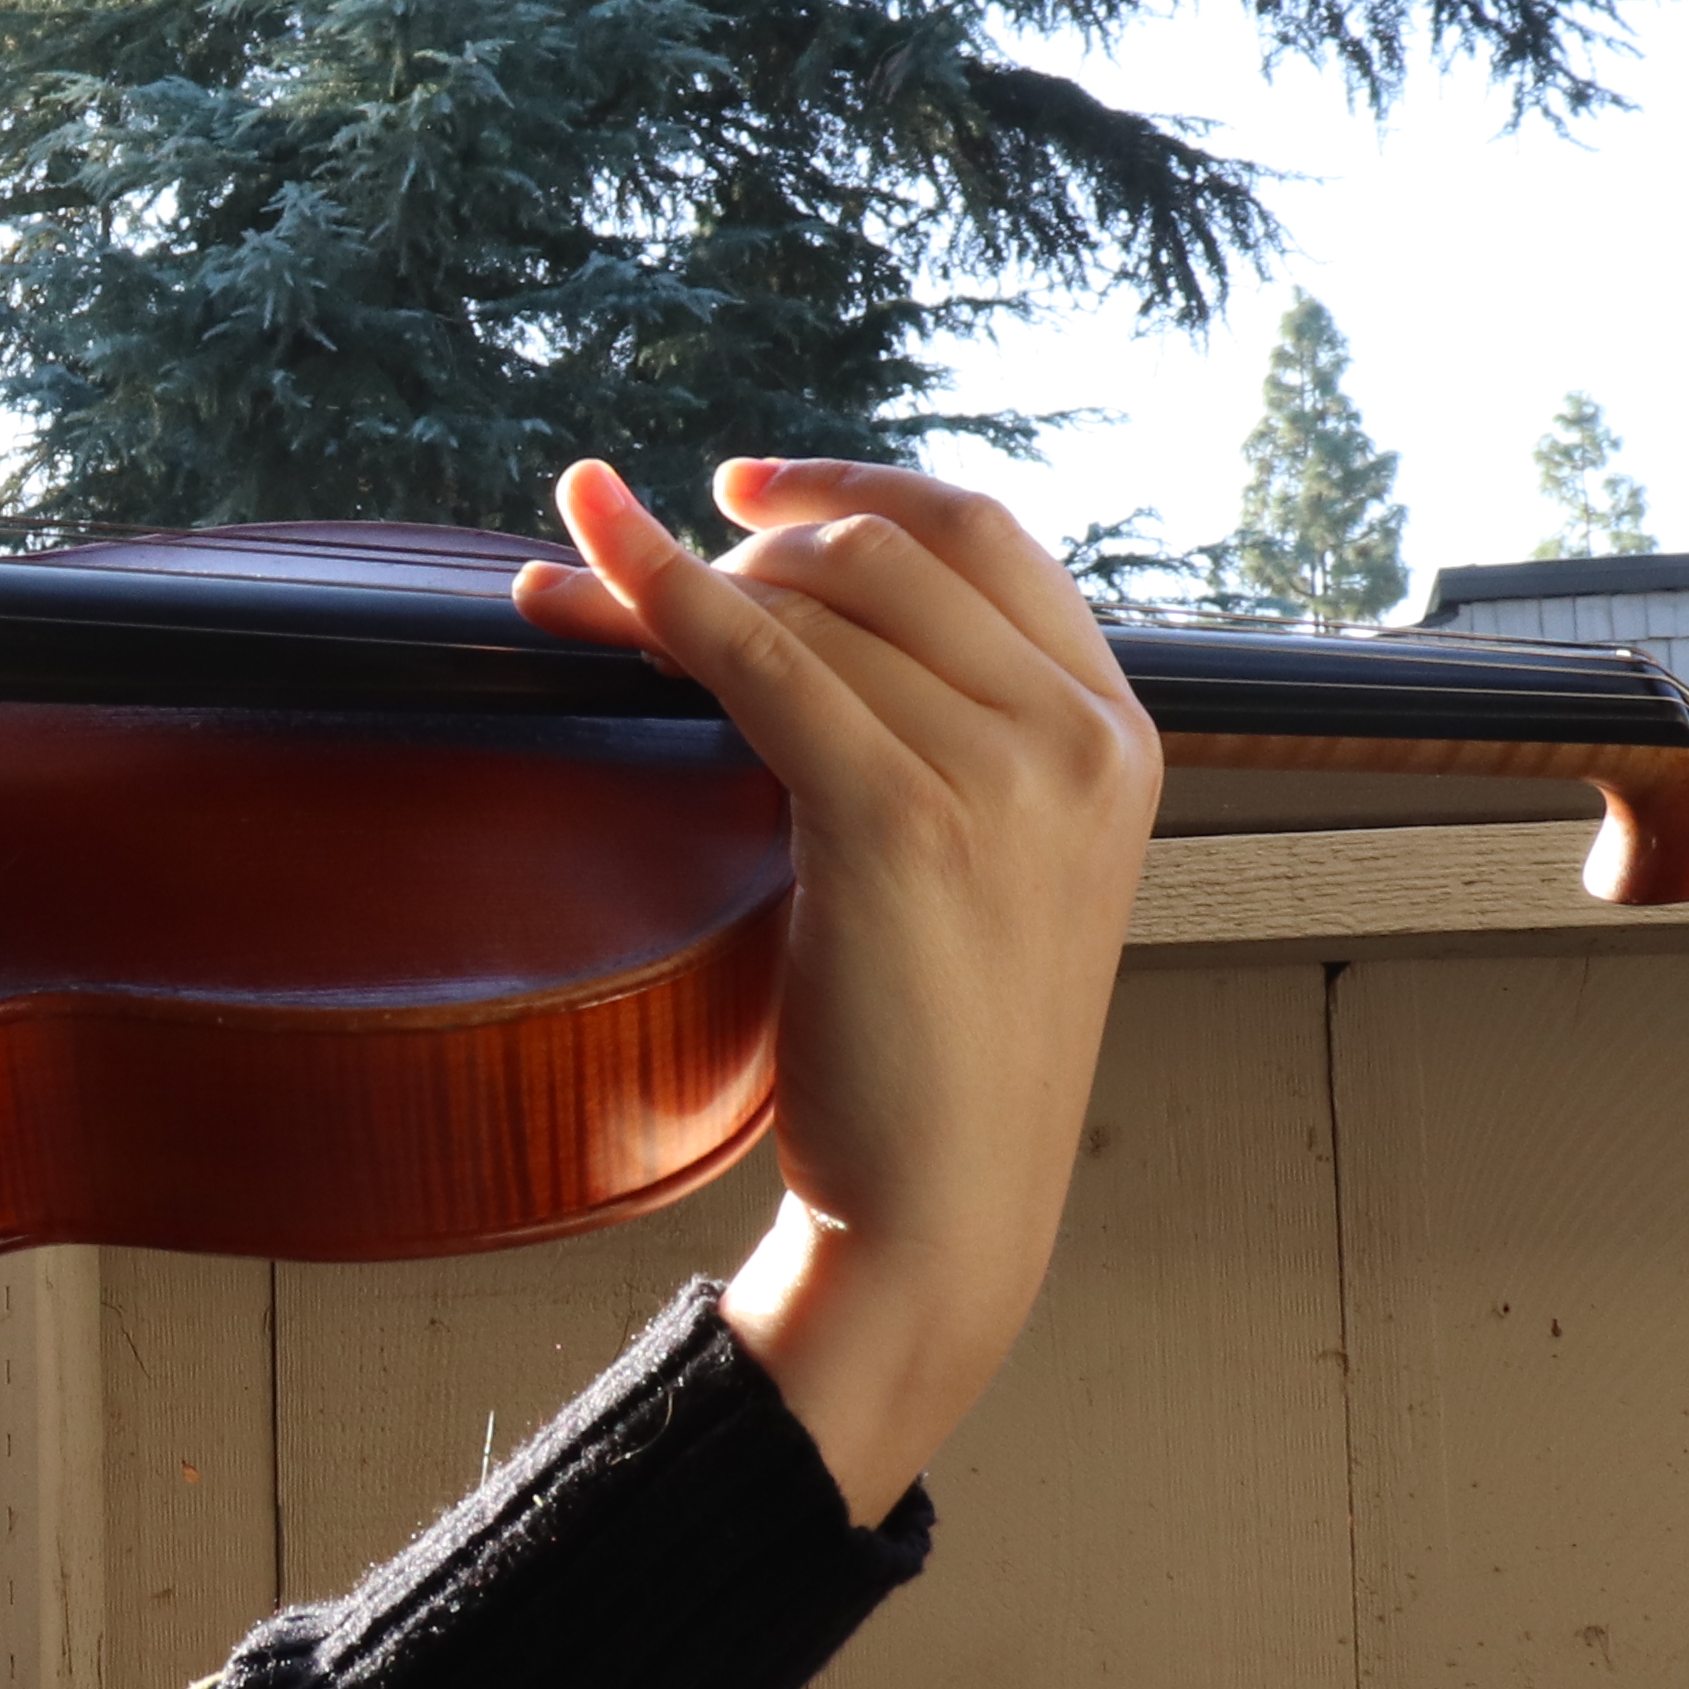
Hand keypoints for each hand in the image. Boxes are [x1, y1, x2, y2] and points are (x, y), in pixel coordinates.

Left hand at [514, 455, 1158, 1507]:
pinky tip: (584, 578)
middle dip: (748, 542)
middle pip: (888, 554)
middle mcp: (1082, 736)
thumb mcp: (990, 858)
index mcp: (1119, 732)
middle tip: (638, 569)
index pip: (985, 537)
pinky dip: (661, 602)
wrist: (947, 1201)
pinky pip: (761, 665)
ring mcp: (1007, 775)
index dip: (855, 489)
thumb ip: (946, 732)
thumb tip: (794, 612)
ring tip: (569, 585)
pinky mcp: (905, 820)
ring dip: (670, 575)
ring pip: (811, 605)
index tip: (744, 487)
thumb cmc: (937, 1043)